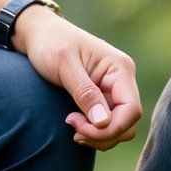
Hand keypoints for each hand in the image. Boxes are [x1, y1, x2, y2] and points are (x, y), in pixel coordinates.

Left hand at [13, 6, 140, 151]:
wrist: (39, 34)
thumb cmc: (51, 43)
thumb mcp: (65, 65)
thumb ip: (85, 93)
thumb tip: (104, 123)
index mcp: (120, 69)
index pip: (131, 110)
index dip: (109, 128)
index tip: (78, 127)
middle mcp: (122, 81)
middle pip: (128, 123)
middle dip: (103, 135)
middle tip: (73, 130)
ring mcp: (114, 90)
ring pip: (120, 128)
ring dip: (99, 136)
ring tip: (72, 127)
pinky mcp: (103, 98)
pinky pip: (108, 124)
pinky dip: (94, 132)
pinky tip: (75, 125)